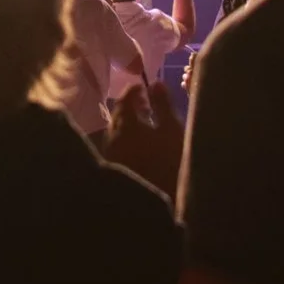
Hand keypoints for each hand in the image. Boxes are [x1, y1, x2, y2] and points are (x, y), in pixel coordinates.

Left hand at [104, 81, 184, 200]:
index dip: (133, 91)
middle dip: (130, 106)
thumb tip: (155, 83)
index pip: (124, 100)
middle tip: (146, 103)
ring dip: (128, 123)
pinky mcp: (115, 170)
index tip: (144, 86)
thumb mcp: (172, 129)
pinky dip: (127, 138)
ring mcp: (112, 155)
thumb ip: (162, 105)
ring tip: (145, 123)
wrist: (159, 199)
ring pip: (116, 132)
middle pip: (118, 116)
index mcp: (125, 124)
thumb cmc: (170, 161)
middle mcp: (112, 138)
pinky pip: (118, 146)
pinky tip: (140, 143)